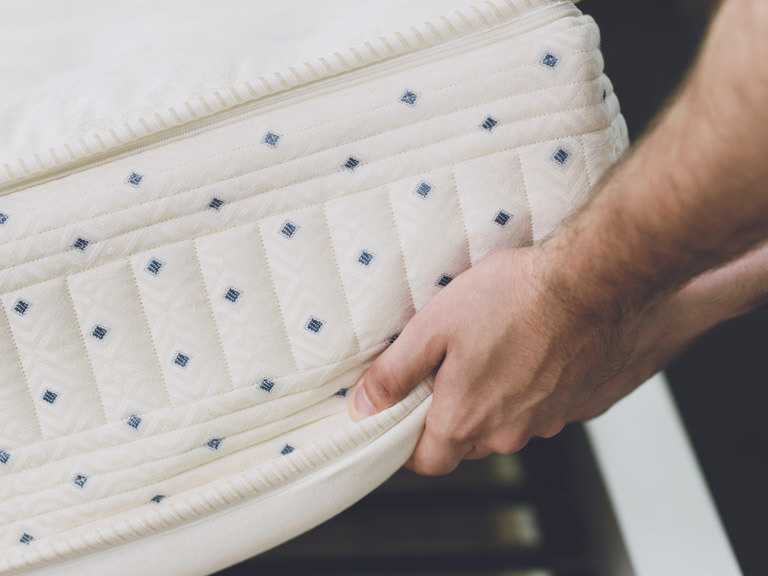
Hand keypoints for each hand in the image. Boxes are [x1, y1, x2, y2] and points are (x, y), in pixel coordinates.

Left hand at [348, 246, 643, 475]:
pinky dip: (528, 392)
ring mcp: (548, 422)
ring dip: (492, 402)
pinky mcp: (577, 405)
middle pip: (465, 443)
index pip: (426, 461)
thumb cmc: (516, 299)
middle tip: (445, 371)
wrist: (594, 283)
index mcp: (467, 420)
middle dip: (449, 417)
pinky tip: (528, 354)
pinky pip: (540, 410)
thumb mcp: (434, 326)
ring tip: (490, 353)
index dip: (409, 443)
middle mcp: (509, 433)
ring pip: (505, 426)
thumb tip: (365, 405)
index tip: (404, 417)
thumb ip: (395, 372)